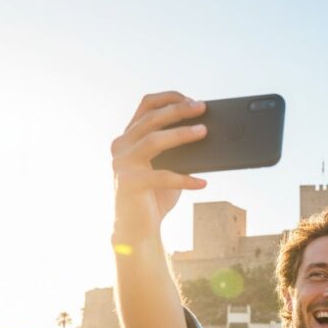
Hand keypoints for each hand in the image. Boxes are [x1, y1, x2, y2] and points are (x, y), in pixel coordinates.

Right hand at [111, 91, 207, 246]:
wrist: (137, 228)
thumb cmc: (156, 195)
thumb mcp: (170, 167)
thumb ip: (179, 151)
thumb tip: (206, 133)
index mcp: (129, 137)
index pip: (146, 106)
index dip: (168, 98)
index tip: (192, 98)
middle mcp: (121, 146)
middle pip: (151, 119)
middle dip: (178, 110)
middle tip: (203, 108)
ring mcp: (121, 164)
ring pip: (152, 141)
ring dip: (181, 134)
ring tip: (204, 132)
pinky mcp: (128, 184)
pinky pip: (160, 177)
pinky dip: (184, 179)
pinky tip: (203, 182)